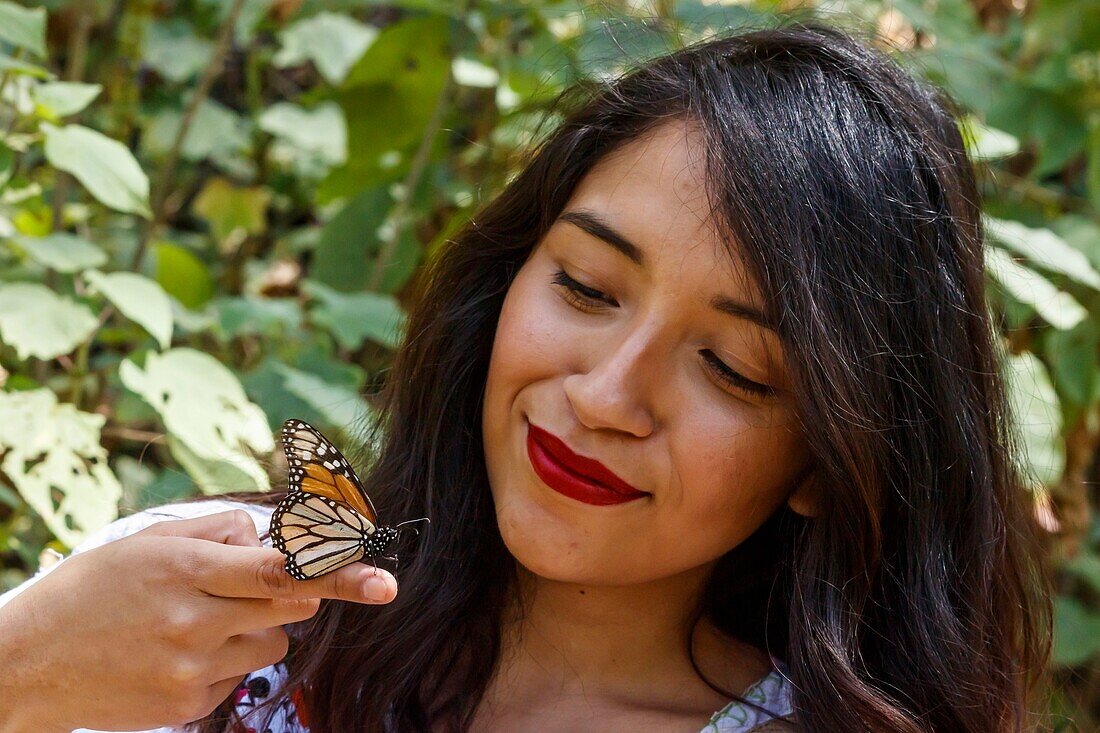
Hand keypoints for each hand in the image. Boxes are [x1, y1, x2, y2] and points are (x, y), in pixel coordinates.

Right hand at [0, 509, 396, 731]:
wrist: (29, 663)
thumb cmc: (91, 591)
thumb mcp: (147, 542)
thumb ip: (217, 535)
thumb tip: (268, 539)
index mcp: (185, 569)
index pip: (280, 570)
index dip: (338, 573)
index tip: (383, 582)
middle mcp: (194, 621)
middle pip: (288, 607)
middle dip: (284, 592)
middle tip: (237, 587)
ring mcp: (190, 669)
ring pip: (271, 643)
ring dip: (252, 628)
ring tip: (194, 623)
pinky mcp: (186, 704)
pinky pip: (239, 678)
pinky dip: (222, 663)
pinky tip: (175, 654)